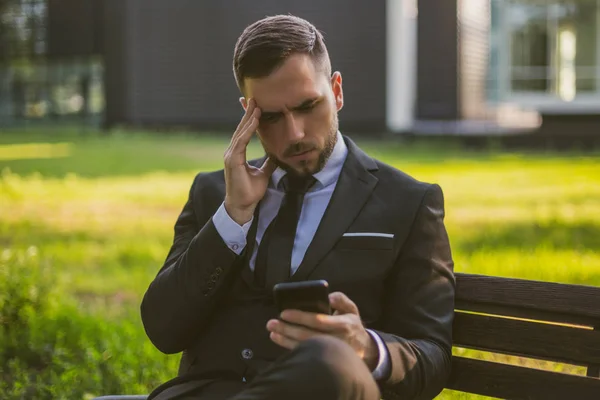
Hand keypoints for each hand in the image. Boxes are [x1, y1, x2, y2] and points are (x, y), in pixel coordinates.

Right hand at [223, 98, 276, 224]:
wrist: (242, 206)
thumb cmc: (250, 192)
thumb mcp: (263, 174)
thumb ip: (268, 163)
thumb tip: (277, 155)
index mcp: (238, 154)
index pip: (244, 133)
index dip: (249, 119)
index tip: (256, 107)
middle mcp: (232, 152)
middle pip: (241, 129)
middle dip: (248, 114)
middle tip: (254, 98)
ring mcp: (231, 156)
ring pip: (241, 133)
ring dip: (248, 119)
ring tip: (256, 106)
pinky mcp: (233, 161)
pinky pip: (241, 142)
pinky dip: (248, 131)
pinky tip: (254, 122)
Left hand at [266, 292, 378, 369]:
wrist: (365, 350)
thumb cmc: (353, 326)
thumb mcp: (352, 309)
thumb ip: (340, 299)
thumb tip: (328, 297)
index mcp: (342, 325)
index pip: (318, 321)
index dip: (300, 317)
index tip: (284, 313)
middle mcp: (336, 340)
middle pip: (307, 335)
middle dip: (287, 329)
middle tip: (272, 323)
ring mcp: (329, 353)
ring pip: (304, 347)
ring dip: (285, 339)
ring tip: (272, 332)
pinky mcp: (324, 361)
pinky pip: (305, 355)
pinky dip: (290, 347)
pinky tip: (280, 340)